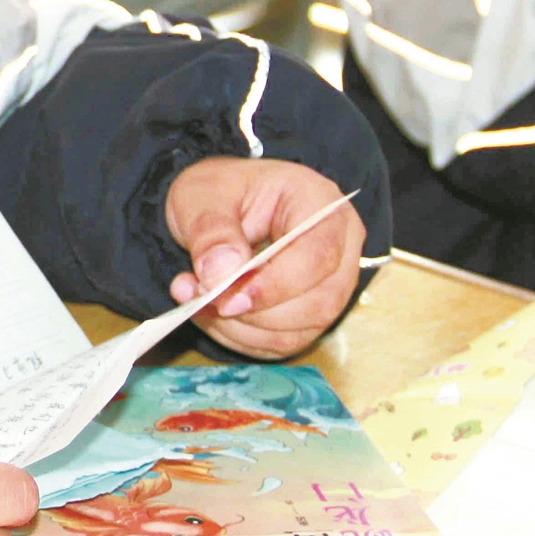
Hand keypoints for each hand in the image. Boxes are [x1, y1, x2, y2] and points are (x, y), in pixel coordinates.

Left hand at [164, 157, 365, 358]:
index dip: (274, 285)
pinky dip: (240, 337)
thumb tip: (221, 273)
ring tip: (195, 299)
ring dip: (240, 328)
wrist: (218, 206)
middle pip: (317, 303)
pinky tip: (210, 312)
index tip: (225, 297)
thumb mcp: (201, 195)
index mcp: (320, 203)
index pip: (317, 256)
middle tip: (199, 296)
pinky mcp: (309, 315)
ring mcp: (329, 286)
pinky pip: (281, 343)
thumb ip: (210, 230)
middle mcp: (339, 248)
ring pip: (298, 331)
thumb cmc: (220, 192)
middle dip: (252, 312)